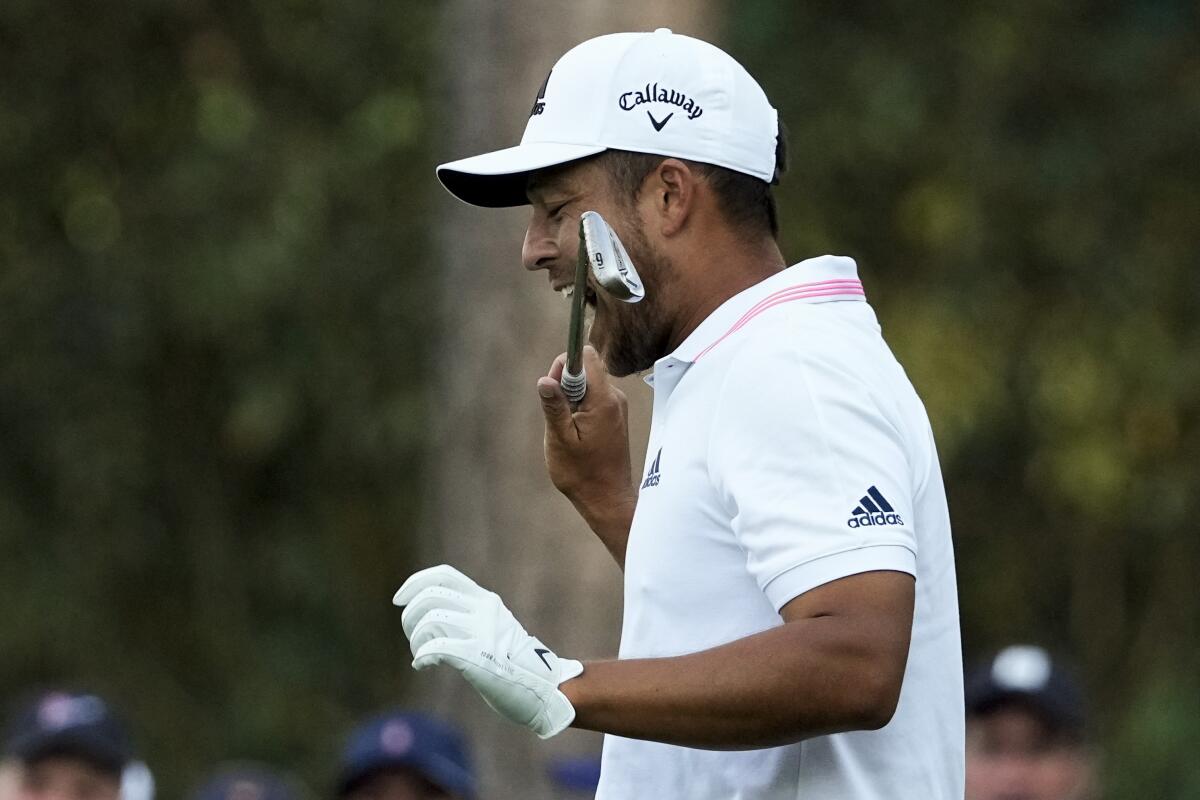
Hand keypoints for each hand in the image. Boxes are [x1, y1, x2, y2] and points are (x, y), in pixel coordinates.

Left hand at [394, 565, 583, 738]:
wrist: (546, 689)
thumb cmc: (514, 665)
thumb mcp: (494, 628)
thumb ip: (467, 618)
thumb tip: (427, 619)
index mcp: (486, 600)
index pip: (443, 575)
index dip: (414, 583)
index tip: (398, 600)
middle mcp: (484, 610)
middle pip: (429, 596)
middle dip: (409, 617)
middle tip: (412, 637)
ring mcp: (482, 632)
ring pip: (429, 620)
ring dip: (415, 640)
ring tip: (421, 655)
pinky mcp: (478, 656)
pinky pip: (436, 647)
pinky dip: (422, 656)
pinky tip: (424, 666)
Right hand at [536, 345, 636, 512]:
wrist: (607, 498)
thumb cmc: (582, 473)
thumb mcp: (560, 439)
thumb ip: (554, 406)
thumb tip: (545, 379)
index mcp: (603, 400)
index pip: (586, 357)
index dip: (564, 365)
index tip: (553, 388)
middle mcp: (614, 398)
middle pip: (585, 369)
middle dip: (564, 385)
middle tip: (557, 415)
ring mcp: (616, 406)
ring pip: (587, 385)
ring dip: (570, 400)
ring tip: (567, 429)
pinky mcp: (613, 415)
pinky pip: (592, 398)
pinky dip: (579, 409)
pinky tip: (576, 433)